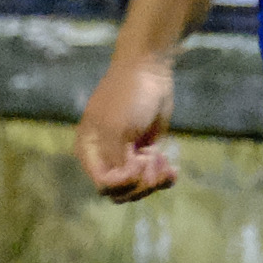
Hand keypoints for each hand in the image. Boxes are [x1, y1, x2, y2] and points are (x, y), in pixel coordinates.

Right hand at [77, 52, 182, 202]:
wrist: (149, 71)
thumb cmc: (127, 96)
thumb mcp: (116, 128)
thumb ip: (115, 159)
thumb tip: (125, 181)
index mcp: (90, 151)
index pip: (103, 185)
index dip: (123, 182)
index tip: (138, 163)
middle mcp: (105, 157)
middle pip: (121, 191)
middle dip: (140, 184)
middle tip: (153, 165)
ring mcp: (126, 156)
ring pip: (138, 187)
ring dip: (154, 181)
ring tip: (165, 164)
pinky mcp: (146, 152)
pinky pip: (153, 176)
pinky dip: (164, 178)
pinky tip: (173, 170)